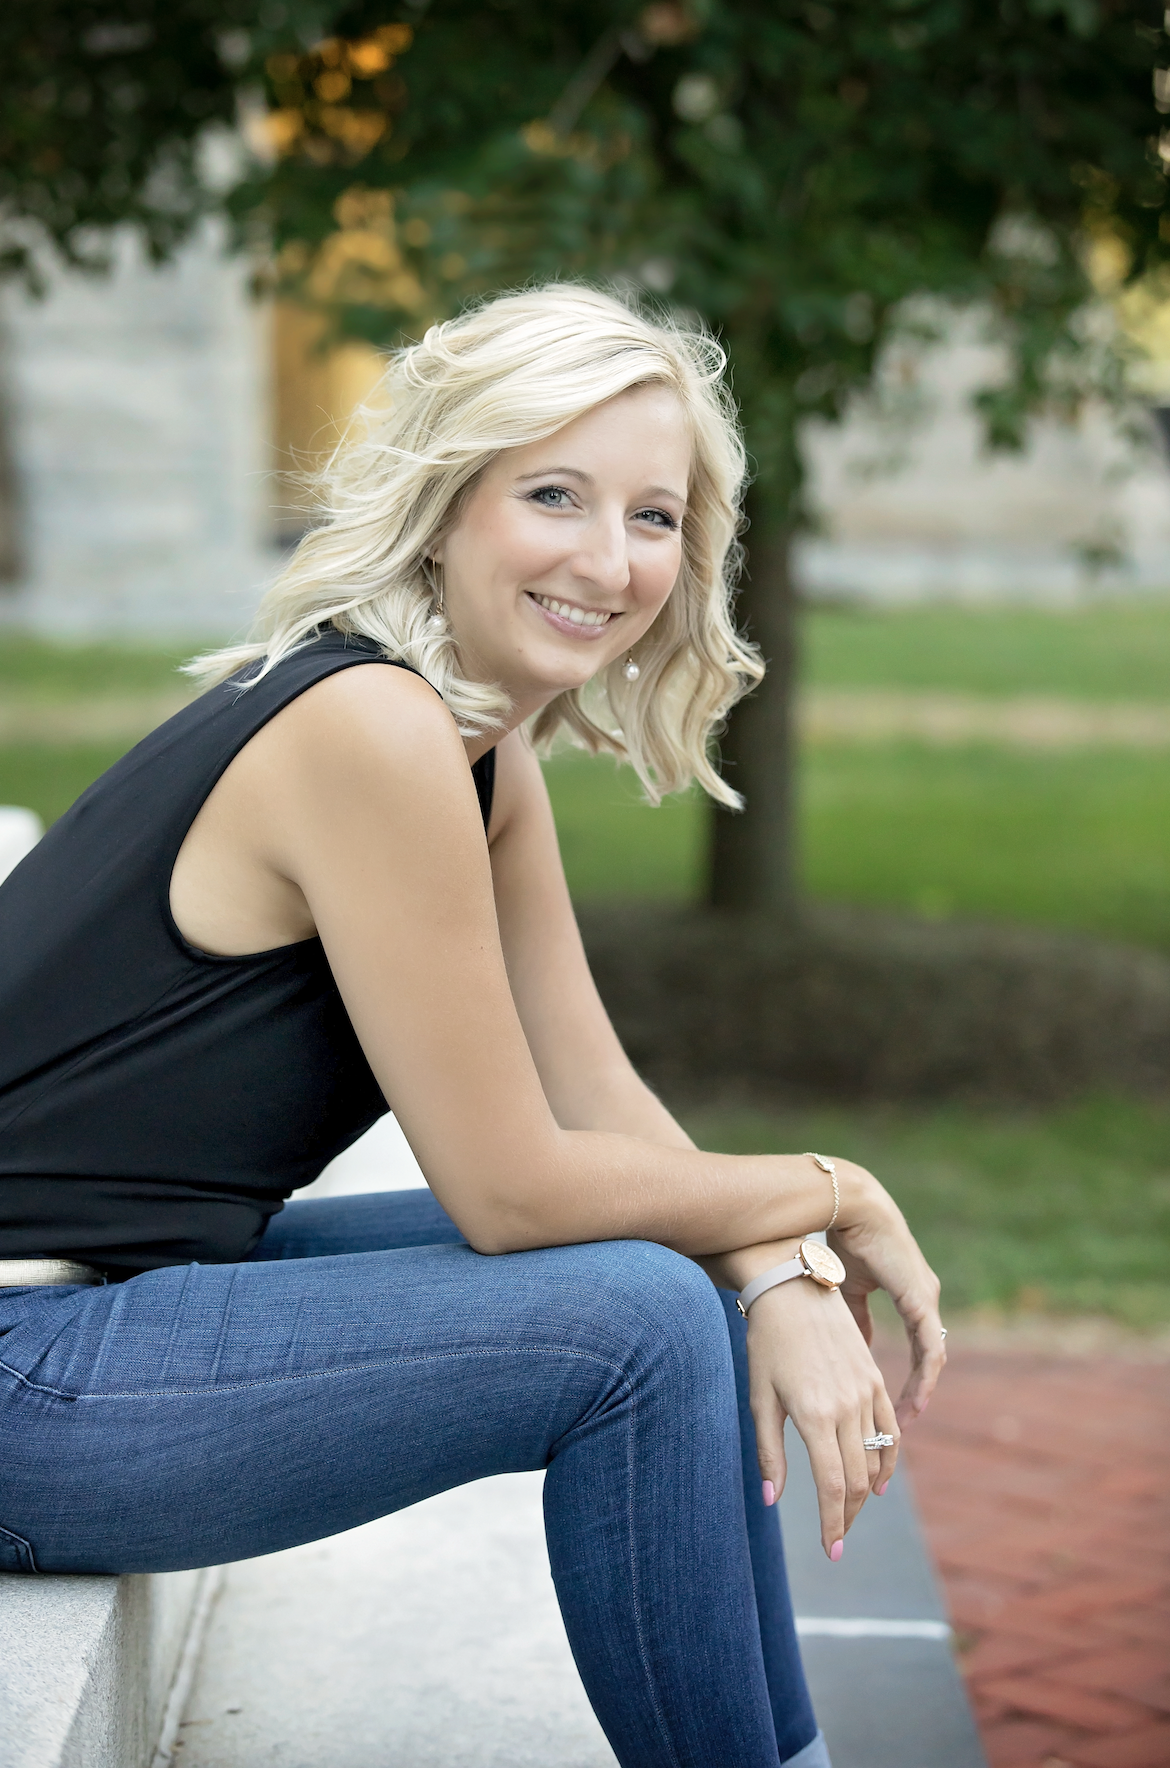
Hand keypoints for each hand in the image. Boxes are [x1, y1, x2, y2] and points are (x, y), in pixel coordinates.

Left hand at [746, 1273, 898, 1559]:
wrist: (792, 1290)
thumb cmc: (766, 1344)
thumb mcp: (760, 1399)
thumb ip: (769, 1452)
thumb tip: (770, 1500)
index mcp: (814, 1415)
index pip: (832, 1485)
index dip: (833, 1523)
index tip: (830, 1551)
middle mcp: (846, 1406)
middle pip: (858, 1479)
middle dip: (849, 1515)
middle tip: (838, 1537)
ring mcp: (866, 1392)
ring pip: (877, 1457)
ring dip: (867, 1492)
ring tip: (852, 1512)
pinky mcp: (876, 1379)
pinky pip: (892, 1429)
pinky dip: (889, 1459)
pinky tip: (879, 1480)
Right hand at [828, 1171, 945, 1427]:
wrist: (851, 1209)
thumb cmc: (846, 1241)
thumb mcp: (848, 1290)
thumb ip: (856, 1318)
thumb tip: (859, 1347)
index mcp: (911, 1295)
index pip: (917, 1346)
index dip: (906, 1377)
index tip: (889, 1405)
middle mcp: (925, 1299)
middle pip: (928, 1356)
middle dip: (915, 1392)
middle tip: (899, 1425)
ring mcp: (927, 1299)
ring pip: (933, 1356)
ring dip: (921, 1390)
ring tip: (906, 1421)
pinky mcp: (921, 1299)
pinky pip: (931, 1347)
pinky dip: (925, 1376)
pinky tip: (915, 1399)